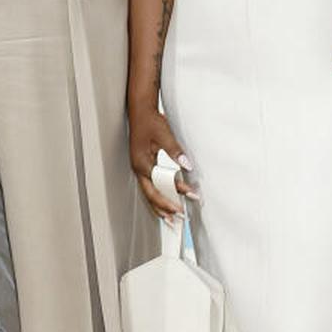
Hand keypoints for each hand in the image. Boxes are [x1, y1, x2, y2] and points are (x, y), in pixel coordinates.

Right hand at [128, 103, 196, 220]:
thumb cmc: (150, 122)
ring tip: (170, 220)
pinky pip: (149, 187)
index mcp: (143, 163)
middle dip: (164, 208)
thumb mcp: (164, 134)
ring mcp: (139, 169)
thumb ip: (175, 151)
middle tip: (179, 217)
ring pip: (148, 194)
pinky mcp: (143, 166)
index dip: (177, 191)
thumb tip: (186, 165)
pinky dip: (157, 197)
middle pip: (150, 195)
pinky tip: (164, 202)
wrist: (140, 111)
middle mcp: (139, 169)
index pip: (161, 183)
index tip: (191, 195)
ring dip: (159, 207)